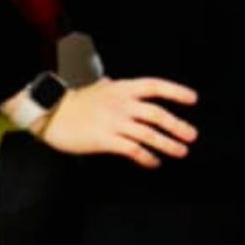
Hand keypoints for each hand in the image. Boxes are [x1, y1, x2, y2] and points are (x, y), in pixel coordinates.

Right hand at [31, 77, 198, 167]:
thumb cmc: (75, 101)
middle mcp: (122, 104)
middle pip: (157, 114)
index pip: (155, 86)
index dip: (175, 92)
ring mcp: (114, 123)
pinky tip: (154, 162)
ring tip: (181, 151)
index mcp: (123, 88)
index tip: (193, 99)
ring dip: (168, 144)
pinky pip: (132, 150)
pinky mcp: (105, 140)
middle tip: (192, 135)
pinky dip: (146, 157)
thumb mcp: (99, 87)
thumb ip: (112, 86)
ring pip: (148, 134)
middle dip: (177, 125)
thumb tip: (113, 81)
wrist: (51, 114)